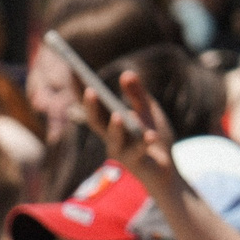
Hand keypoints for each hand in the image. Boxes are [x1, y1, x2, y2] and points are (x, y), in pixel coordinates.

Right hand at [81, 66, 177, 186]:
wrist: (166, 170)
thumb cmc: (153, 139)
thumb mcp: (148, 112)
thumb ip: (137, 94)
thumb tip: (126, 72)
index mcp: (110, 124)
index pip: (92, 105)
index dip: (81, 89)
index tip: (73, 70)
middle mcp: (110, 138)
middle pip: (96, 122)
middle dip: (92, 107)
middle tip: (91, 90)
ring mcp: (121, 152)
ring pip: (114, 140)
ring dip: (115, 129)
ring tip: (119, 116)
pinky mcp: (136, 163)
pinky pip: (140, 152)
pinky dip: (144, 143)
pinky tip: (150, 135)